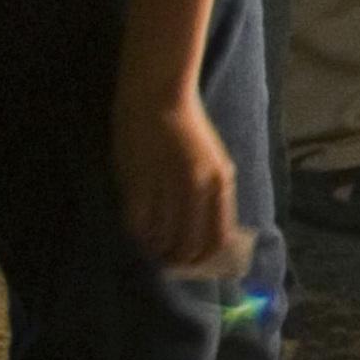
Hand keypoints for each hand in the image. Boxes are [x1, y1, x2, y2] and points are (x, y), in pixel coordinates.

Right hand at [116, 84, 238, 275]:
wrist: (158, 97)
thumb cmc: (188, 129)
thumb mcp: (214, 161)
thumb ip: (214, 194)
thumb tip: (209, 232)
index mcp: (221, 182)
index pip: (217, 236)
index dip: (204, 256)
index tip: (193, 262)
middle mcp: (198, 188)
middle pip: (189, 243)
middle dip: (179, 259)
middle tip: (168, 261)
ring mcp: (167, 186)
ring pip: (162, 238)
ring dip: (157, 250)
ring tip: (152, 249)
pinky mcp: (138, 182)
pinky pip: (138, 223)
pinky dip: (138, 236)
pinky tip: (137, 234)